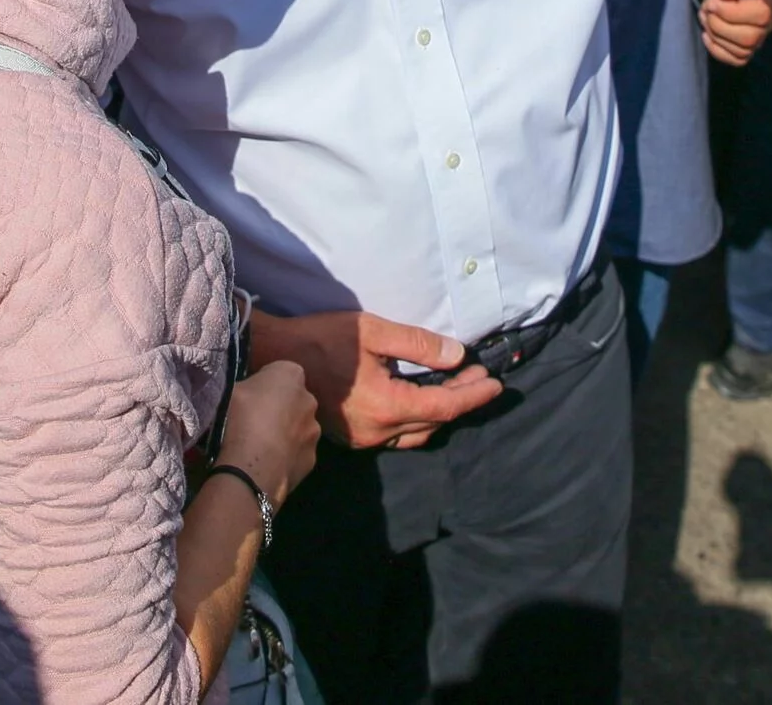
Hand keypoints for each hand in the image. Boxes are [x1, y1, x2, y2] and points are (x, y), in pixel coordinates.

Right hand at [215, 360, 321, 507]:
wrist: (253, 464)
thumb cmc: (239, 417)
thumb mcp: (230, 389)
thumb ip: (245, 387)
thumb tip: (246, 393)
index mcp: (290, 374)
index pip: (281, 372)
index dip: (265, 384)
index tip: (250, 397)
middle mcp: (309, 399)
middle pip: (294, 401)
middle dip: (280, 408)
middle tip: (255, 422)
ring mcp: (314, 431)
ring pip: (299, 428)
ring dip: (286, 433)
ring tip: (261, 447)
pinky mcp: (312, 458)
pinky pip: (298, 453)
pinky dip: (287, 456)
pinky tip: (269, 463)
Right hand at [248, 309, 502, 450]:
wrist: (274, 357)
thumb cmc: (322, 339)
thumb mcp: (374, 331)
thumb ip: (418, 345)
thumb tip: (457, 357)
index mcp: (387, 406)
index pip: (445, 406)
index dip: (474, 395)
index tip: (497, 384)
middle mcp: (378, 431)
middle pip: (434, 422)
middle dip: (462, 399)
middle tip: (479, 376)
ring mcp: (363, 439)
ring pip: (417, 433)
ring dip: (441, 413)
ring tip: (457, 386)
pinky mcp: (352, 437)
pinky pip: (396, 435)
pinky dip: (417, 419)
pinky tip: (422, 398)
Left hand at [692, 0, 771, 66]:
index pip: (761, 11)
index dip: (731, 12)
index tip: (712, 0)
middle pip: (753, 35)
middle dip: (720, 25)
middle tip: (706, 7)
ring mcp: (765, 29)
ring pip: (746, 49)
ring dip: (717, 36)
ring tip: (706, 16)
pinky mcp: (753, 42)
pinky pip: (740, 58)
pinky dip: (719, 51)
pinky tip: (708, 34)